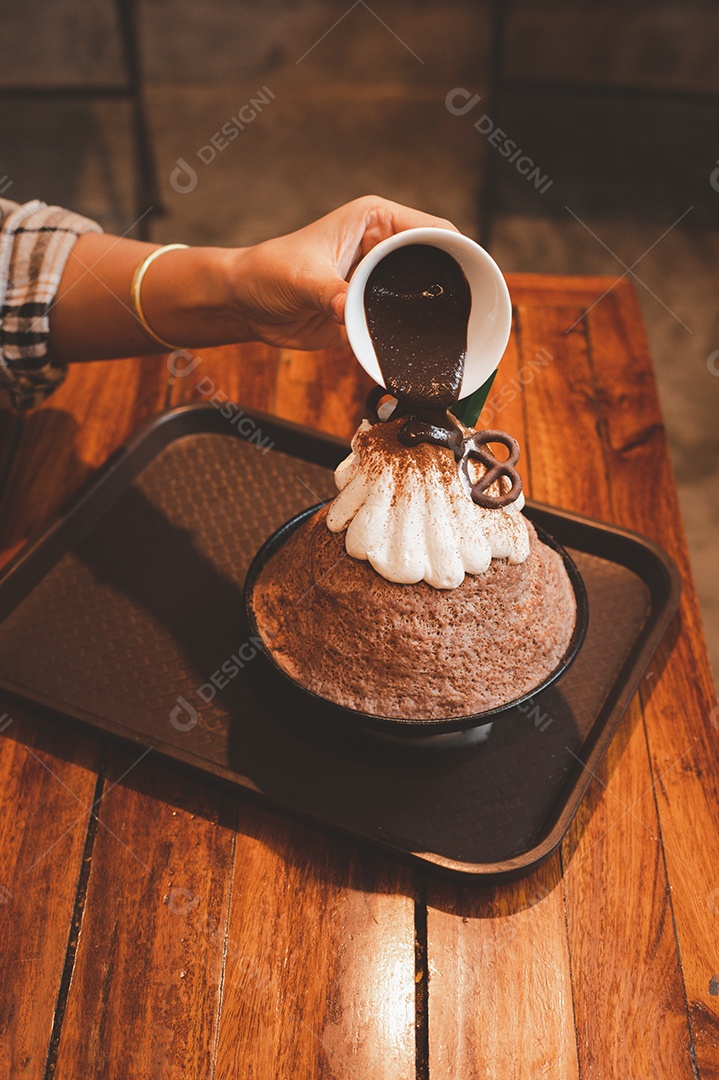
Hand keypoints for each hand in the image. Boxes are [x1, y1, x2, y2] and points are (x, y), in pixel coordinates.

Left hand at [228, 195, 458, 349]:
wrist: (245, 303)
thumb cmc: (268, 272)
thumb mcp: (302, 277)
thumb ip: (330, 294)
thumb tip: (350, 311)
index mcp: (375, 220)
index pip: (431, 231)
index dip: (457, 251)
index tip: (477, 276)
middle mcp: (383, 247)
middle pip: (435, 264)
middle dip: (452, 286)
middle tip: (474, 313)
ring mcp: (378, 280)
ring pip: (421, 296)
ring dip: (432, 314)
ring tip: (456, 335)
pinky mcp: (369, 310)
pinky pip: (399, 324)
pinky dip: (410, 336)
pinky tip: (424, 350)